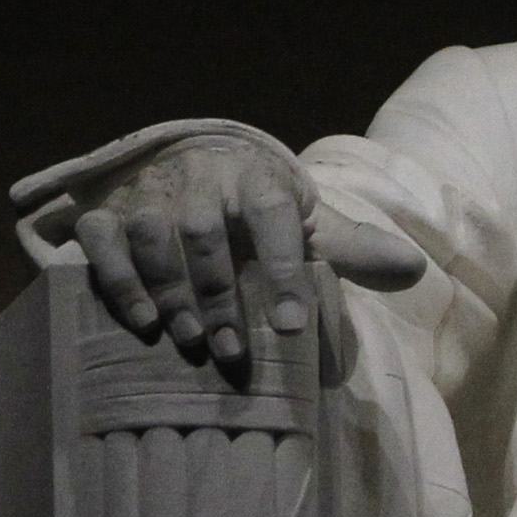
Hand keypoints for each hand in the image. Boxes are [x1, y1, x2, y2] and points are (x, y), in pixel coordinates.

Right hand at [69, 134, 423, 365]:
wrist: (189, 164)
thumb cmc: (255, 206)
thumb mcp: (306, 221)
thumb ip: (352, 247)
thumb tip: (414, 269)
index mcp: (257, 179)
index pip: (275, 215)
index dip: (285, 268)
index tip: (293, 326)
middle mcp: (200, 178)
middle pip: (206, 230)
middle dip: (220, 294)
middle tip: (233, 352)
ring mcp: (149, 192)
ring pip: (152, 233)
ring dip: (170, 291)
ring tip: (191, 341)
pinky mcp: (106, 210)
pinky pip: (102, 239)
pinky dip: (119, 279)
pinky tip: (142, 322)